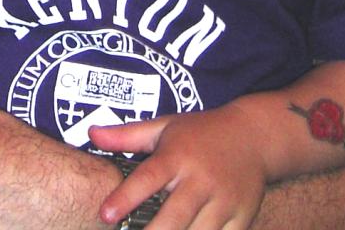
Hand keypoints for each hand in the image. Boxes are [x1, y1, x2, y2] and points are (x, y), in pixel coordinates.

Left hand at [90, 108, 266, 229]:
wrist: (254, 136)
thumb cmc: (200, 134)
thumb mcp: (164, 127)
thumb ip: (127, 136)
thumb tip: (90, 133)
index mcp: (178, 155)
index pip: (148, 178)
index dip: (126, 198)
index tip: (106, 214)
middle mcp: (201, 178)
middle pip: (174, 216)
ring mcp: (224, 200)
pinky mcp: (242, 217)